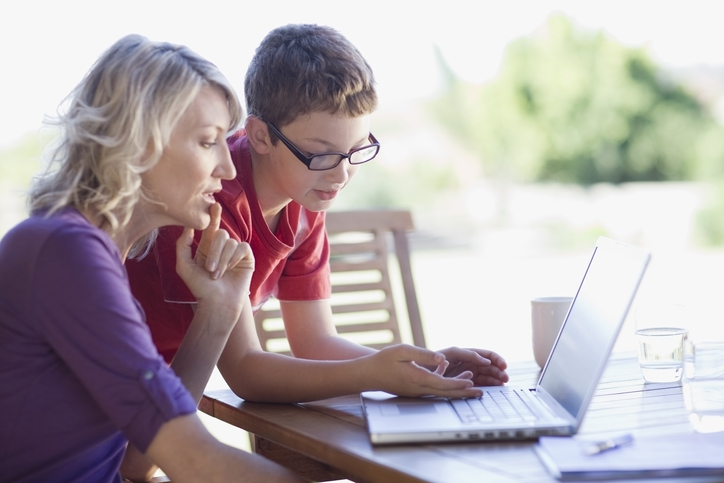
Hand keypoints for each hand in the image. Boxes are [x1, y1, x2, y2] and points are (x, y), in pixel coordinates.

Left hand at [175, 202, 253, 316]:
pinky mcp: (247, 258)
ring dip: (222, 259)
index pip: (211, 227)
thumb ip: (182, 245)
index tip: (214, 204)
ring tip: (217, 275)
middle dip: (214, 250)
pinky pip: (242, 248)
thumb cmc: (200, 288)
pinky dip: (234, 259)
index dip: (213, 215)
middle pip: (220, 233)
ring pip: (230, 241)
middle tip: (209, 268)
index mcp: (207, 248)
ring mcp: (235, 253)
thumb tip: (188, 227)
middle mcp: (222, 248)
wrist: (217, 303)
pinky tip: (231, 270)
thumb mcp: (184, 266)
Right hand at [365, 344, 483, 398]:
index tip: (472, 382)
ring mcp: (416, 392)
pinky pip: (433, 390)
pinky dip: (444, 385)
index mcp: (417, 378)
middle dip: (464, 393)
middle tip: (480, 393)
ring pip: (441, 393)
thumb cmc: (384, 360)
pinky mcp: (414, 391)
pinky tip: (448, 375)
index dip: (458, 384)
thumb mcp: (403, 350)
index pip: (442, 383)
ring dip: (456, 390)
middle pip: (446, 393)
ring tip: (472, 386)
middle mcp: (419, 388)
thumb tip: (443, 358)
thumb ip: (424, 355)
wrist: (368, 374)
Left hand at [436, 347, 508, 386]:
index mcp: (470, 353)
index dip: (498, 359)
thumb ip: (469, 354)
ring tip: (502, 383)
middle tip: (505, 378)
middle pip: (491, 367)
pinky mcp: (466, 384)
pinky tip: (494, 388)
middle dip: (499, 371)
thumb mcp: (453, 353)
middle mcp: (472, 363)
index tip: (504, 366)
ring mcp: (470, 374)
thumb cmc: (436, 358)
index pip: (488, 355)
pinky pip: (481, 384)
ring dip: (496, 379)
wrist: (423, 371)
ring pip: (488, 376)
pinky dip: (489, 386)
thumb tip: (486, 361)